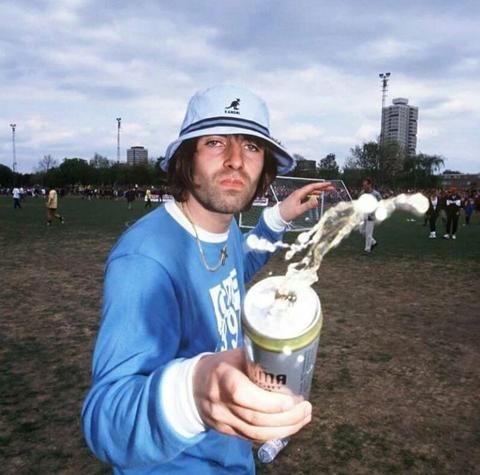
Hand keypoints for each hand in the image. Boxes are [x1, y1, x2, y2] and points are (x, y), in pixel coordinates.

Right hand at [193, 349, 311, 442]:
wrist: (193, 387)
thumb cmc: (219, 366)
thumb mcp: (234, 355)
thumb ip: (256, 357)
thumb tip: (287, 354)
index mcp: (222, 377)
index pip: (244, 395)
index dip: (270, 402)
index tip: (292, 399)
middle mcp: (221, 402)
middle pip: (255, 419)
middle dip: (286, 417)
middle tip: (306, 408)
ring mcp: (223, 420)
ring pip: (256, 433)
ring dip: (285, 429)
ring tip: (303, 418)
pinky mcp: (226, 432)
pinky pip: (252, 438)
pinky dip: (273, 435)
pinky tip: (289, 427)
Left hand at [278, 181, 333, 221]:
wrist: (278, 216)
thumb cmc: (286, 213)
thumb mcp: (299, 210)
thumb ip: (308, 205)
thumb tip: (317, 200)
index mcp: (299, 193)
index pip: (312, 187)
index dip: (321, 185)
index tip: (328, 184)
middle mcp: (299, 193)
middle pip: (312, 188)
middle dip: (322, 187)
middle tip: (331, 187)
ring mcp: (298, 196)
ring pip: (311, 192)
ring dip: (319, 191)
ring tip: (327, 191)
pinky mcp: (298, 200)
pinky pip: (308, 196)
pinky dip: (314, 196)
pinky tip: (318, 198)